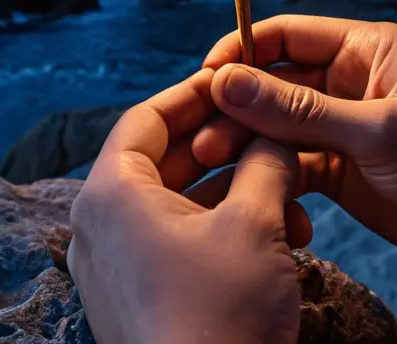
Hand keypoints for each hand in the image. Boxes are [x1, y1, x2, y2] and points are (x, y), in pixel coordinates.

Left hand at [68, 69, 303, 343]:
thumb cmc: (220, 315)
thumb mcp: (254, 222)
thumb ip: (266, 161)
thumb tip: (276, 135)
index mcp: (111, 193)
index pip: (148, 117)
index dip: (198, 93)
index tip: (239, 79)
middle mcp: (101, 225)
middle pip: (166, 159)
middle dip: (231, 146)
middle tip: (276, 133)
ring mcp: (116, 267)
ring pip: (181, 203)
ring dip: (240, 192)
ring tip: (295, 198)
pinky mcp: (139, 298)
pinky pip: (179, 242)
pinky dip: (226, 230)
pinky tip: (283, 238)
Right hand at [192, 16, 396, 276]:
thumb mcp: (380, 133)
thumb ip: (301, 111)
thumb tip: (228, 80)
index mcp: (365, 50)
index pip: (287, 36)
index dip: (241, 52)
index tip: (204, 79)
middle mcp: (348, 82)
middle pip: (272, 82)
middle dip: (235, 105)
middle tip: (199, 134)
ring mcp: (341, 127)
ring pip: (274, 126)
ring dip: (243, 141)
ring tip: (211, 162)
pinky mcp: (339, 170)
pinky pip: (288, 163)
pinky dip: (264, 174)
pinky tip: (244, 190)